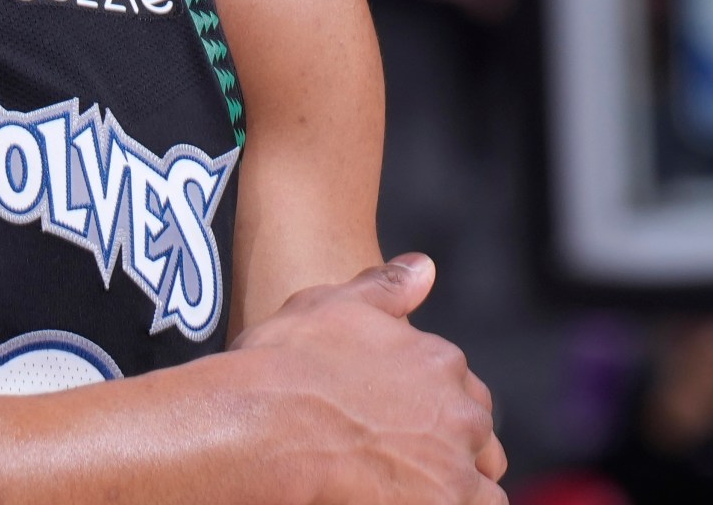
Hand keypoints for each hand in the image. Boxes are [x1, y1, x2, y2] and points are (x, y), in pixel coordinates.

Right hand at [229, 255, 505, 503]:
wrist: (264, 424)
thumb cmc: (286, 363)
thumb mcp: (329, 305)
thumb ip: (384, 287)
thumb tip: (424, 266)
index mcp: (438, 359)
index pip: (460, 384)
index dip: (431, 400)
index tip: (399, 412)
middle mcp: (460, 409)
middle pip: (477, 431)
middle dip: (451, 439)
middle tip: (404, 449)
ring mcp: (457, 462)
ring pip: (483, 476)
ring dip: (459, 478)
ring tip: (414, 479)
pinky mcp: (447, 502)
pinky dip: (455, 502)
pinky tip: (418, 494)